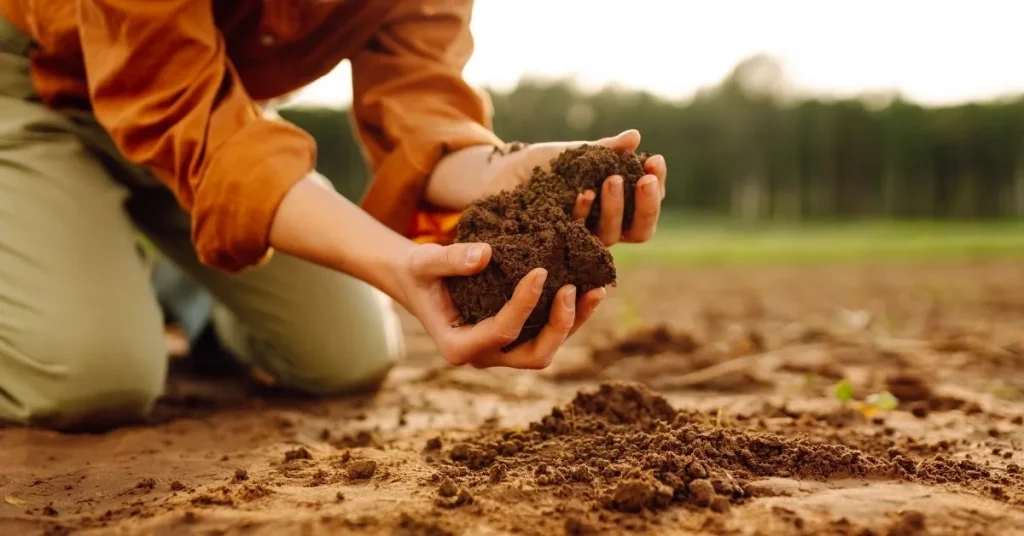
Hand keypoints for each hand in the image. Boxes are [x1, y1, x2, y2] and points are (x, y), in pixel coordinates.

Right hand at [392, 241, 605, 368]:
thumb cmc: (419, 271)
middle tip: (572, 289)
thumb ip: (450, 259)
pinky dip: (569, 316)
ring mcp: (501, 351)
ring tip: (596, 290)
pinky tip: (588, 289)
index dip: (524, 304)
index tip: (540, 270)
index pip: (501, 331)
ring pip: (546, 349)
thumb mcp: (425, 261)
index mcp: (458, 346)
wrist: (417, 280)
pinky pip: (547, 334)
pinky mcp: (514, 338)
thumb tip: (485, 254)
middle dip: (559, 326)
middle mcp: (483, 356)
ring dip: (573, 323)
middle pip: (533, 355)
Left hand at [478, 130, 667, 245]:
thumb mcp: (574, 153)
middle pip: (640, 230)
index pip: (647, 204)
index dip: (655, 186)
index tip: (655, 160)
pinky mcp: (554, 245)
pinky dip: (582, 213)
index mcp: (615, 207)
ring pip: (610, 236)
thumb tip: (635, 137)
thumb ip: (604, 150)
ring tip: (611, 179)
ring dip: (615, 208)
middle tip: (644, 178)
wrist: (497, 174)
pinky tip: (582, 193)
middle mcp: (602, 228)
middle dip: (645, 205)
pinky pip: (575, 235)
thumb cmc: (540, 165)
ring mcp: (579, 239)